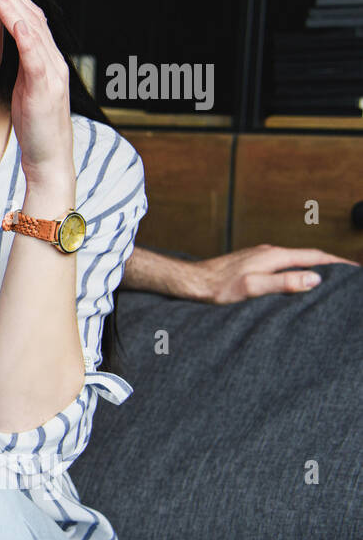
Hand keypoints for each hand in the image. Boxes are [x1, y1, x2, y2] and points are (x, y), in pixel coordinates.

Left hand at [0, 0, 72, 187]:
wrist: (49, 157)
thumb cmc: (33, 125)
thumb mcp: (24, 88)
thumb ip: (20, 65)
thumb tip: (6, 47)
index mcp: (45, 59)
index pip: (30, 19)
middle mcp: (53, 60)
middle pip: (32, 16)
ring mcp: (52, 72)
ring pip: (33, 29)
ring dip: (13, 4)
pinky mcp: (45, 87)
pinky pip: (36, 55)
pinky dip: (25, 34)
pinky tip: (12, 18)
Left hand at [192, 244, 359, 303]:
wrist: (192, 281)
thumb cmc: (219, 287)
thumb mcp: (253, 287)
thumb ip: (284, 282)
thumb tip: (315, 278)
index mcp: (275, 256)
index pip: (315, 256)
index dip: (337, 263)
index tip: (355, 270)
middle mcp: (270, 252)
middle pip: (308, 256)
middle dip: (330, 263)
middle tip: (348, 276)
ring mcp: (260, 256)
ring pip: (295, 259)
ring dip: (313, 266)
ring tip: (328, 278)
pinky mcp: (252, 263)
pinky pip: (283, 264)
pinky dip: (297, 269)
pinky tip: (296, 279)